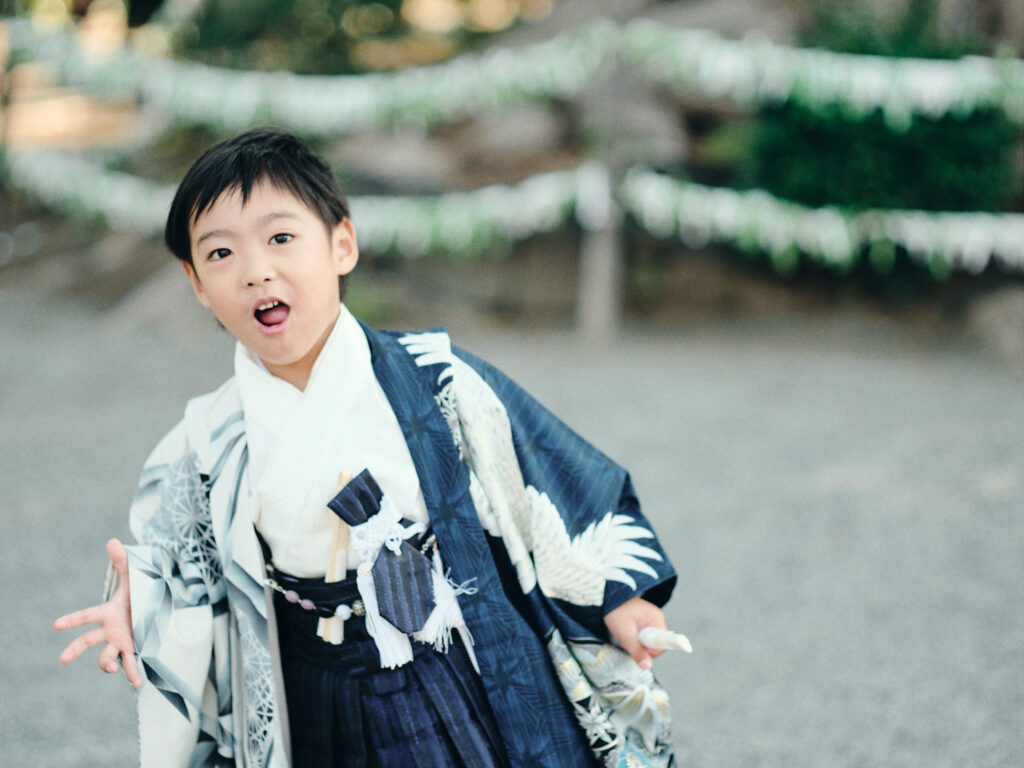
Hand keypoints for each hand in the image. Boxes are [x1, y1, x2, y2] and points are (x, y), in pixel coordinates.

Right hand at [53, 538, 140, 687]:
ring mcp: (120, 641)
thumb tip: (113, 541)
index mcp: (108, 612)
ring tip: (110, 668)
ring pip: (106, 656)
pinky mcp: (133, 649)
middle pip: (89, 641)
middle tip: (62, 659)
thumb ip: (123, 561)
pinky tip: (137, 683)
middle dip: (75, 649)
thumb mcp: (134, 576)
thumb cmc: (138, 591)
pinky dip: (132, 674)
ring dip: (106, 664)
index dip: (73, 619)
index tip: (56, 624)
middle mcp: (110, 629)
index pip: (87, 615)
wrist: (154, 606)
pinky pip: (130, 663)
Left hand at [603, 596, 665, 670]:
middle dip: (642, 647)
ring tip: (625, 635)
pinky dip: (634, 639)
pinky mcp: (643, 623)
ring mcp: (650, 621)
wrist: (608, 597)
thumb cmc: (616, 610)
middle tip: (628, 640)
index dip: (652, 650)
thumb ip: (636, 650)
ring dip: (636, 643)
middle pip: (656, 644)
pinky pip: (643, 637)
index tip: (639, 647)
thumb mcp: (625, 632)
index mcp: (656, 619)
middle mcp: (656, 620)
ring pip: (648, 642)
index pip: (664, 644)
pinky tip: (626, 634)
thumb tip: (647, 665)